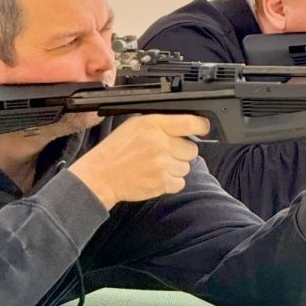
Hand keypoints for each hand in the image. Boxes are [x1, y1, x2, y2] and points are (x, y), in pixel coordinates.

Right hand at [70, 113, 208, 209]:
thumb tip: (182, 123)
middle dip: (182, 150)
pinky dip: (173, 181)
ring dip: (177, 166)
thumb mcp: (136, 124)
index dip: (201, 125)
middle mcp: (161, 144)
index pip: (189, 122)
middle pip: (191, 148)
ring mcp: (162, 165)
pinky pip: (180, 182)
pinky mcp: (161, 184)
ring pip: (187, 166)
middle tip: (168, 151)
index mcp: (155, 125)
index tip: (203, 128)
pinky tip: (159, 175)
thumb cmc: (117, 149)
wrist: (101, 176)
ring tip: (160, 164)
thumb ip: (160, 122)